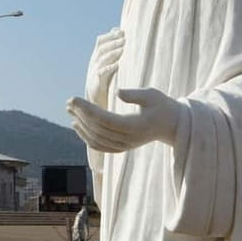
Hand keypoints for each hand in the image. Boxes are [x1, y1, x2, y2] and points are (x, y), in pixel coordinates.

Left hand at [66, 88, 180, 152]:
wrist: (173, 125)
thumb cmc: (162, 106)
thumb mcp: (152, 95)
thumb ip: (135, 94)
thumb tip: (117, 93)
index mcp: (135, 126)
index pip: (105, 119)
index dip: (87, 110)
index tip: (74, 99)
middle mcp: (129, 139)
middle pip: (98, 129)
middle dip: (81, 114)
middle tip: (69, 101)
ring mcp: (125, 145)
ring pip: (97, 139)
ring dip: (81, 125)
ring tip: (70, 110)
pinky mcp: (123, 147)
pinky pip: (101, 146)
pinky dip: (86, 137)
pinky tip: (77, 125)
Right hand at [84, 27, 124, 106]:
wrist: (94, 100)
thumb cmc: (104, 80)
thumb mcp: (107, 63)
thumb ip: (112, 50)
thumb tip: (119, 32)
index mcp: (96, 57)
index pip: (100, 41)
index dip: (110, 35)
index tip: (121, 31)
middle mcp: (94, 62)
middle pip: (102, 47)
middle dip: (113, 42)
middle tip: (125, 38)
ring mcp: (94, 72)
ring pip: (102, 58)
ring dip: (113, 52)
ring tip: (123, 49)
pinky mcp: (96, 83)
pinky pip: (102, 73)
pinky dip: (109, 67)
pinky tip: (118, 65)